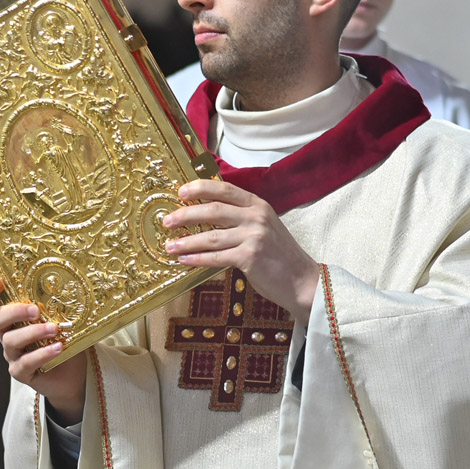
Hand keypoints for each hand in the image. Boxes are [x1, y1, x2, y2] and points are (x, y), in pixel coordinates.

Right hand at [0, 279, 86, 423]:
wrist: (70, 374)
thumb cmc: (62, 340)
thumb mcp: (60, 318)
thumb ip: (57, 304)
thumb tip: (72, 285)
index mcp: (12, 318)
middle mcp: (7, 334)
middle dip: (12, 312)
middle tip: (35, 310)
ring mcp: (12, 354)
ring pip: (10, 340)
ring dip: (33, 332)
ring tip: (54, 329)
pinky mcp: (20, 372)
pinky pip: (25, 362)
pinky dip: (42, 354)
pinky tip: (58, 348)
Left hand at [162, 179, 320, 318]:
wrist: (302, 280)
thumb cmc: (280, 256)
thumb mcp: (265, 227)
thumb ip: (242, 218)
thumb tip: (206, 216)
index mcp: (259, 205)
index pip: (225, 189)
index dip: (200, 188)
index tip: (181, 192)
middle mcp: (256, 217)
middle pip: (213, 210)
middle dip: (186, 215)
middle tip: (167, 220)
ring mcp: (254, 237)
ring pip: (211, 236)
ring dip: (186, 241)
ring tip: (169, 246)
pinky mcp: (250, 257)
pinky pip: (216, 257)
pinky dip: (197, 259)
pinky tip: (184, 260)